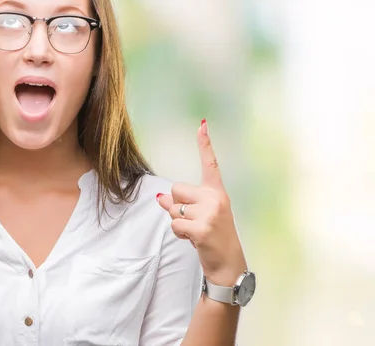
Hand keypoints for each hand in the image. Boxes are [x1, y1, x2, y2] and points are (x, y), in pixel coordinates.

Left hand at [157, 119, 246, 285]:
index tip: (201, 125)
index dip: (204, 144)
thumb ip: (181, 204)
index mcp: (217, 192)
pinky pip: (175, 224)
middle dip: (177, 206)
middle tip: (194, 221)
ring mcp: (210, 213)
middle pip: (176, 189)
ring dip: (178, 222)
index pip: (210, 164)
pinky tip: (193, 239)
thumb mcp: (200, 216)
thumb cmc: (213, 237)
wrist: (228, 263)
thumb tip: (159, 198)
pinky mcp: (202, 227)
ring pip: (173, 209)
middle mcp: (215, 198)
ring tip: (195, 231)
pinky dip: (179, 233)